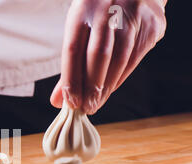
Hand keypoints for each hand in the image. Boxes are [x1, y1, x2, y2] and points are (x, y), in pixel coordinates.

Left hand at [51, 0, 166, 113]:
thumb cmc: (98, 17)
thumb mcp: (78, 30)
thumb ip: (69, 66)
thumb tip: (58, 101)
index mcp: (82, 10)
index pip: (73, 50)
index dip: (71, 79)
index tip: (70, 103)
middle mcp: (107, 10)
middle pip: (98, 55)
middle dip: (91, 86)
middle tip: (86, 108)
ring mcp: (132, 15)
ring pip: (119, 58)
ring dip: (106, 86)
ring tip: (96, 103)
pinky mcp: (151, 24)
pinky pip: (134, 58)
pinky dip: (120, 77)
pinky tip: (110, 89)